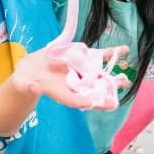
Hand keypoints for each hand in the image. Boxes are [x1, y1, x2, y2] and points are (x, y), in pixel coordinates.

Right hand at [10, 44, 125, 110]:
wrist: (29, 71)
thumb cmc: (27, 82)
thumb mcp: (27, 84)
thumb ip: (30, 85)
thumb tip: (30, 86)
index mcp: (65, 93)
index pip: (82, 100)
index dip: (97, 102)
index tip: (111, 104)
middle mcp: (75, 83)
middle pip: (96, 87)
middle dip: (110, 87)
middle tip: (123, 84)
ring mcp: (79, 71)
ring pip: (100, 73)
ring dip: (114, 73)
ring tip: (127, 74)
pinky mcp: (80, 58)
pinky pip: (97, 55)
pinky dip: (110, 53)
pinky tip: (123, 50)